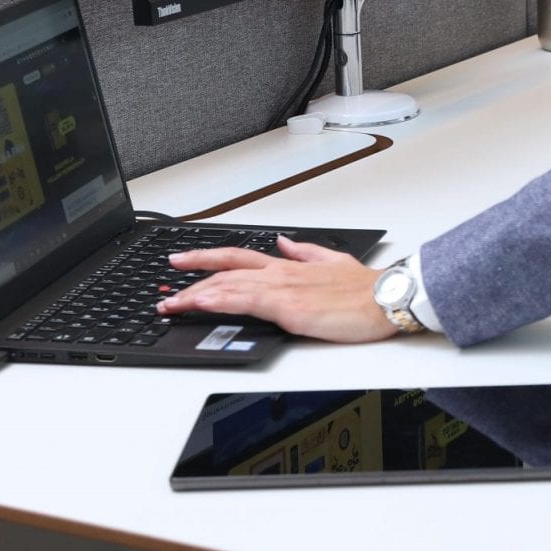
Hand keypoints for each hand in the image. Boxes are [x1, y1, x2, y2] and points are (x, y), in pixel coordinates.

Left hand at [158, 236, 399, 342]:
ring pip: (227, 287)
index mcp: (289, 266)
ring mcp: (281, 289)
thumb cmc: (365, 290)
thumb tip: (283, 242)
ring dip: (194, 295)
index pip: (237, 257)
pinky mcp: (287, 308)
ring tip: (170, 304)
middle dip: (190, 280)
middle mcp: (280, 274)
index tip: (182, 260)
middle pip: (224, 272)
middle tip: (165, 291)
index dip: (206, 257)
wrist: (385, 299)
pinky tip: (198, 304)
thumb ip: (305, 252)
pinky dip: (217, 301)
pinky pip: (243, 301)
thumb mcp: (333, 261)